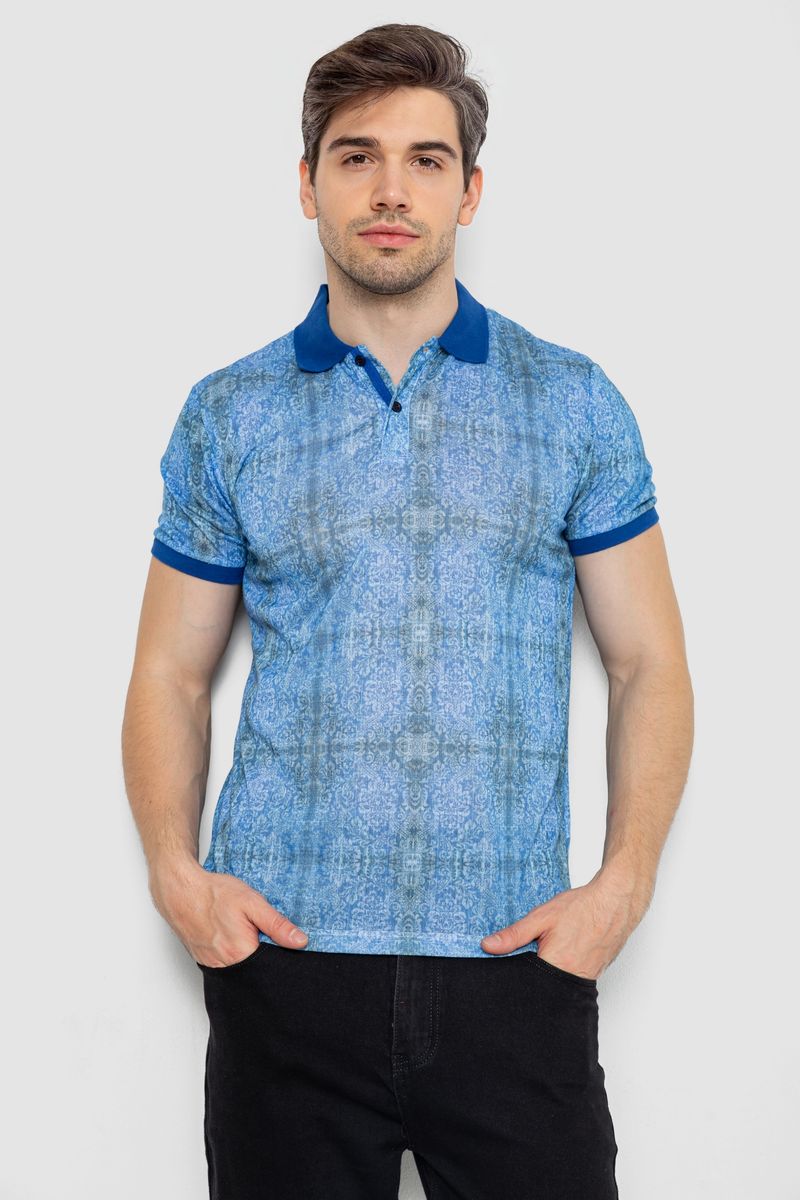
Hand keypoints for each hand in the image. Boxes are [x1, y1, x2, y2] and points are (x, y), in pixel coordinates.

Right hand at [148, 858, 308, 966]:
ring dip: (248, 955)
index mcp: (241, 953)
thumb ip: (277, 925)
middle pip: (256, 970)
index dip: (282, 955)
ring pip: (240, 968)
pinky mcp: (204, 960)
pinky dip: (232, 954)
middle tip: (261, 933)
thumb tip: (300, 942)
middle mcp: (226, 965)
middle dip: (265, 956)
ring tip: (245, 933)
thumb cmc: (214, 894)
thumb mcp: (252, 902)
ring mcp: (212, 964)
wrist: (180, 891)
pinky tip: (232, 936)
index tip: (286, 944)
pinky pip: (225, 964)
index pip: (272, 966)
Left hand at [480, 869, 650, 979]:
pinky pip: (572, 978)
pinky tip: (564, 951)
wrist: (616, 902)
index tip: (504, 970)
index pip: (526, 984)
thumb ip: (514, 935)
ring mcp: (586, 979)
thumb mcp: (542, 917)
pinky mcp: (594, 974)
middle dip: (531, 975)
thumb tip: (488, 946)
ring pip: (557, 983)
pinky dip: (563, 968)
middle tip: (532, 953)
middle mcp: (572, 979)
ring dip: (548, 971)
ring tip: (549, 950)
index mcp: (556, 967)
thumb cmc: (582, 908)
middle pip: (542, 986)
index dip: (514, 977)